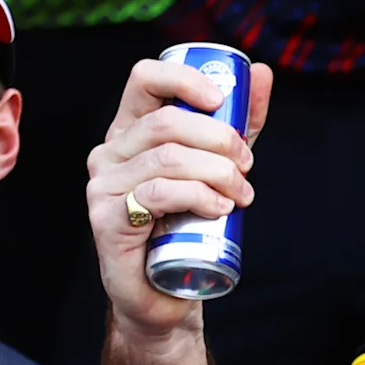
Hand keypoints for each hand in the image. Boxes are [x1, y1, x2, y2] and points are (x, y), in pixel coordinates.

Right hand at [91, 52, 275, 339]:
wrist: (163, 292)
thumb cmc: (186, 227)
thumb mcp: (217, 166)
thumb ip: (235, 122)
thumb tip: (260, 71)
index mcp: (130, 131)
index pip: (144, 79)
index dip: (183, 80)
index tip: (220, 100)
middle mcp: (110, 152)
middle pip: (166, 122)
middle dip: (218, 139)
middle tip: (247, 165)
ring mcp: (104, 185)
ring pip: (167, 158)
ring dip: (217, 173)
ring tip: (241, 196)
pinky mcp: (107, 218)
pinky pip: (157, 193)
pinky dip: (197, 196)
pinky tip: (218, 209)